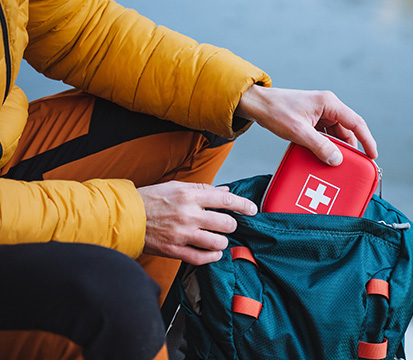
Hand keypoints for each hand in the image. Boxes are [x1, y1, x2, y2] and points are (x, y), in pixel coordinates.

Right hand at [138, 181, 256, 264]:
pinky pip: (202, 258)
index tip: (252, 209)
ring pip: (218, 242)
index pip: (226, 200)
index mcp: (190, 196)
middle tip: (226, 225)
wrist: (126, 217)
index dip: (243, 205)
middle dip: (231, 225)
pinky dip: (212, 256)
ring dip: (222, 241)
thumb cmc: (151, 199)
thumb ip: (203, 189)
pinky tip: (213, 252)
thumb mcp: (176, 187)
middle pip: (226, 223)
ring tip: (217, 238)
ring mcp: (182, 234)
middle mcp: (188, 215)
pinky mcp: (175, 250)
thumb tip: (225, 191)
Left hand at [235, 85, 377, 165]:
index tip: (373, 156)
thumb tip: (337, 160)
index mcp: (329, 103)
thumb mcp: (299, 132)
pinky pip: (325, 135)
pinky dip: (326, 146)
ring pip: (336, 134)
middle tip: (352, 166)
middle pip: (347, 130)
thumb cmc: (276, 112)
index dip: (367, 140)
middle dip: (350, 149)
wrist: (257, 104)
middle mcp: (328, 106)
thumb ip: (320, 146)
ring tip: (336, 165)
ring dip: (336, 148)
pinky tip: (323, 157)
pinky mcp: (312, 119)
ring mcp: (320, 113)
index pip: (356, 123)